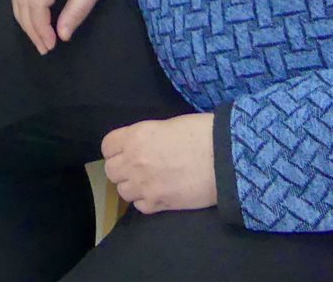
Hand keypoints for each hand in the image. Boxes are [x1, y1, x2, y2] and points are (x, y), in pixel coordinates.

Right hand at [11, 0, 129, 53]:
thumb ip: (76, 10)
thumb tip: (62, 35)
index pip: (36, 5)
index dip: (40, 28)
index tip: (51, 46)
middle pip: (22, 2)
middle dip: (30, 28)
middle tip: (43, 48)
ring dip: (23, 18)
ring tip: (37, 36)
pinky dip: (21, 3)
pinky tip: (30, 14)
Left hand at [103, 114, 217, 213]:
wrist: (225, 158)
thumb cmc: (201, 133)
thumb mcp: (166, 125)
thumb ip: (146, 137)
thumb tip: (142, 145)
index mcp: (135, 136)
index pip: (107, 147)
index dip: (116, 149)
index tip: (126, 151)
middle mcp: (134, 160)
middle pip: (111, 171)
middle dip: (122, 169)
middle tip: (139, 167)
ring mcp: (144, 184)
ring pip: (123, 191)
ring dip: (133, 186)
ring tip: (150, 182)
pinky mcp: (158, 204)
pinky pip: (139, 206)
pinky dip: (146, 201)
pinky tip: (160, 193)